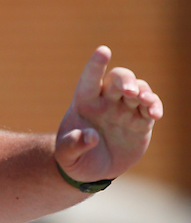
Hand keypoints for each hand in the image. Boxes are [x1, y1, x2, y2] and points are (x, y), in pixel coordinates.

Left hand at [55, 46, 161, 183]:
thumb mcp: (66, 155)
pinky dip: (155, 106)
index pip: (89, 79)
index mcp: (84, 103)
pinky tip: (154, 114)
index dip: (96, 65)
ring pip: (139, 89)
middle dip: (126, 80)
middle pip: (119, 78)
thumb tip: (90, 137)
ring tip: (144, 102)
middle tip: (129, 92)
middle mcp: (106, 101)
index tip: (103, 50)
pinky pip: (151, 107)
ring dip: (143, 92)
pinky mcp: (141, 122)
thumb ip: (73, 145)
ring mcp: (125, 109)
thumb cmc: (74, 158)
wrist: (92, 171)